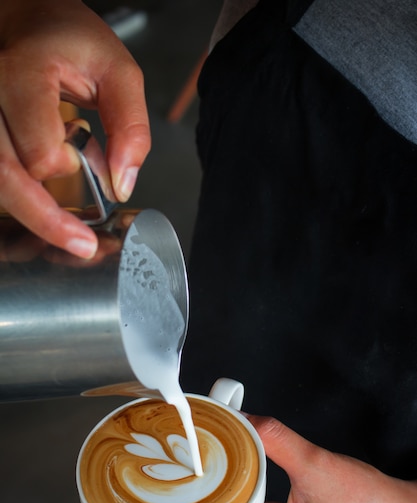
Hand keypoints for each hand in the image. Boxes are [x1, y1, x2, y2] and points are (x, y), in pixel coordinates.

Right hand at [0, 0, 149, 256]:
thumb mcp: (117, 70)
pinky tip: (41, 208)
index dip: (64, 166)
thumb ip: (130, 126)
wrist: (23, 18)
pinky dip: (18, 197)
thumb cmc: (68, 39)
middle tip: (82, 245)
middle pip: (7, 178)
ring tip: (69, 236)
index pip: (39, 150)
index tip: (82, 155)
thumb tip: (122, 182)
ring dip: (30, 214)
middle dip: (46, 220)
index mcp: (23, 75)